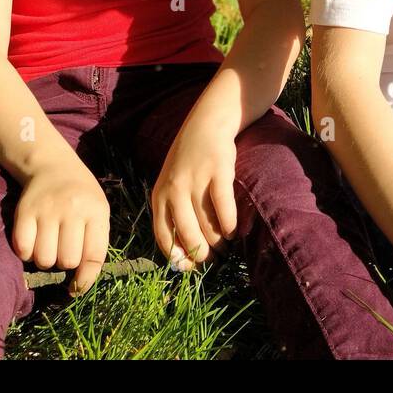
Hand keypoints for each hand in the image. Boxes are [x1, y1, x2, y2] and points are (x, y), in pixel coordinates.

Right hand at [12, 154, 109, 296]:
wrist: (53, 165)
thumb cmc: (81, 196)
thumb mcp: (98, 211)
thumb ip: (95, 243)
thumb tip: (80, 283)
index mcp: (97, 211)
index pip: (94, 256)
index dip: (86, 279)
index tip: (77, 288)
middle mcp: (72, 209)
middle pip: (67, 261)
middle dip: (65, 264)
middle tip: (63, 250)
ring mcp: (47, 209)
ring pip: (44, 259)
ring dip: (45, 260)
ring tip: (49, 246)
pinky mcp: (24, 211)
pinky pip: (22, 249)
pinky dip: (27, 253)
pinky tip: (33, 242)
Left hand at [151, 111, 239, 271]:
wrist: (206, 125)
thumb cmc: (189, 162)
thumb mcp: (172, 185)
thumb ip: (175, 215)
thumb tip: (184, 256)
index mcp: (159, 195)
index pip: (163, 235)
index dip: (177, 256)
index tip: (189, 267)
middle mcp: (174, 189)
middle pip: (187, 234)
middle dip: (201, 253)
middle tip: (212, 260)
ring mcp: (196, 180)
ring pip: (207, 224)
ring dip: (218, 241)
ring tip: (224, 247)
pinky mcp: (218, 171)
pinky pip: (224, 208)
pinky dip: (229, 224)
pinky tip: (233, 231)